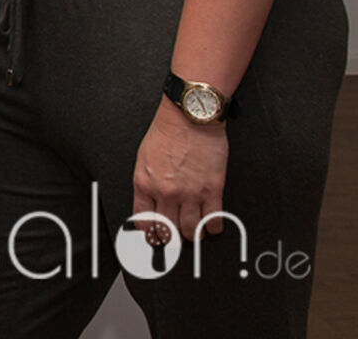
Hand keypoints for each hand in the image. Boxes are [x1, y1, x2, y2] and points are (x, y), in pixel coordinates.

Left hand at [133, 98, 229, 239]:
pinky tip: (211, 226)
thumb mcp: (143, 158)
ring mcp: (190, 193)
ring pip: (190, 231)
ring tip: (194, 232)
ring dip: (193, 235)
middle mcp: (166, 192)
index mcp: (145, 184)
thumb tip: (149, 203)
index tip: (156, 239)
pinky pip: (213, 221)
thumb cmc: (166, 133)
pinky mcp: (212, 190)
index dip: (151, 235)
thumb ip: (146, 183)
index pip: (145, 222)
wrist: (189, 118)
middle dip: (172, 239)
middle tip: (177, 239)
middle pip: (168, 231)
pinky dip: (213, 228)